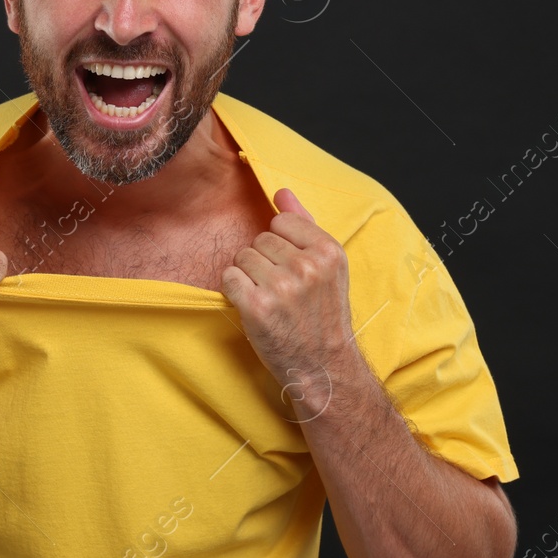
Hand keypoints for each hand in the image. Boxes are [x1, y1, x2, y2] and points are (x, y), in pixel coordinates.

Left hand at [222, 189, 356, 397]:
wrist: (322, 366)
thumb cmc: (323, 315)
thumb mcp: (328, 267)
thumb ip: (305, 225)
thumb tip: (281, 192)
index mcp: (328, 252)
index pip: (281, 221)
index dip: (280, 243)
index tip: (291, 266)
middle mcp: (306, 267)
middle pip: (259, 239)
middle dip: (264, 260)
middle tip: (282, 289)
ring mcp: (280, 287)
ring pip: (242, 256)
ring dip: (248, 276)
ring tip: (270, 298)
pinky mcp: (256, 307)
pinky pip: (229, 277)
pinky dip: (235, 290)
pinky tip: (253, 305)